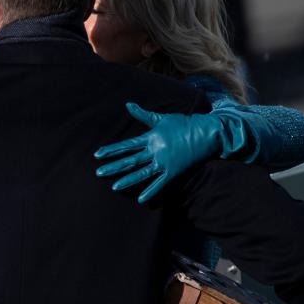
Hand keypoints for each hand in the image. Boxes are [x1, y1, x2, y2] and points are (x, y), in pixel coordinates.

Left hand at [94, 103, 242, 203]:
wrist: (206, 132)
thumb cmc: (183, 124)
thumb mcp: (162, 118)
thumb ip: (143, 114)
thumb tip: (128, 104)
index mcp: (150, 137)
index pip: (126, 145)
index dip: (111, 150)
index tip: (98, 154)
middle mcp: (155, 150)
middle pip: (130, 160)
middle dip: (113, 167)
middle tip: (98, 173)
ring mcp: (164, 162)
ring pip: (142, 173)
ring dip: (127, 180)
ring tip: (114, 187)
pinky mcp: (173, 171)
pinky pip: (160, 184)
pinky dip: (151, 192)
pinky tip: (141, 200)